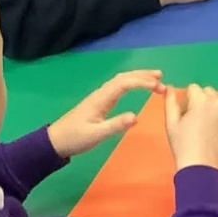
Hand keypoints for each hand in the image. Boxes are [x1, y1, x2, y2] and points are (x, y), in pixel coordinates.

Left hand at [47, 70, 164, 158]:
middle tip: (161, 77)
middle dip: (143, 75)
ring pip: (121, 80)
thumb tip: (136, 116)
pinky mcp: (99, 102)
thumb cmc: (75, 138)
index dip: (142, 82)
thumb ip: (115, 125)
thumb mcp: (96, 135)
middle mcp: (101, 94)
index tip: (158, 87)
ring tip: (154, 78)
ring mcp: (100, 96)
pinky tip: (136, 86)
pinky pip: (118, 86)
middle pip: (124, 77)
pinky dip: (131, 82)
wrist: (56, 141)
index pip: (124, 83)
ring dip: (137, 76)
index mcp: (101, 99)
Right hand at [165, 83, 217, 170]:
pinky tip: (210, 134)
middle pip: (207, 92)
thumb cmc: (183, 145)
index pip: (193, 88)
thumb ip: (170, 101)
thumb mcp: (171, 122)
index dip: (186, 99)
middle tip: (192, 119)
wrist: (201, 166)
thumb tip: (171, 88)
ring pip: (216, 104)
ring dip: (209, 109)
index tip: (184, 113)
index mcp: (202, 101)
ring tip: (201, 128)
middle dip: (199, 100)